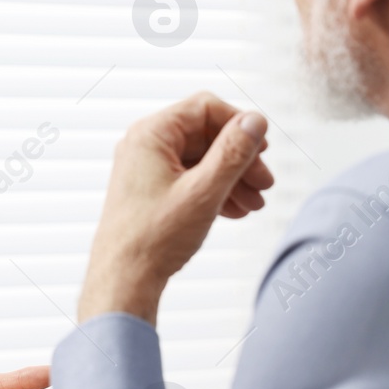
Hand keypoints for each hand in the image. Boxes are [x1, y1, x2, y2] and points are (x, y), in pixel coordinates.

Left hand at [78, 92, 271, 325]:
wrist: (123, 280)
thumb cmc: (154, 238)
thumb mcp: (204, 191)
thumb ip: (233, 152)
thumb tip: (255, 120)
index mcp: (151, 135)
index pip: (205, 108)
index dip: (239, 124)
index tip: (263, 149)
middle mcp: (145, 145)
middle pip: (206, 135)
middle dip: (240, 159)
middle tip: (265, 184)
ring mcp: (146, 169)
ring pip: (200, 160)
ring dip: (232, 178)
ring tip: (255, 204)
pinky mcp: (150, 191)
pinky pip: (189, 179)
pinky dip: (214, 191)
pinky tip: (235, 211)